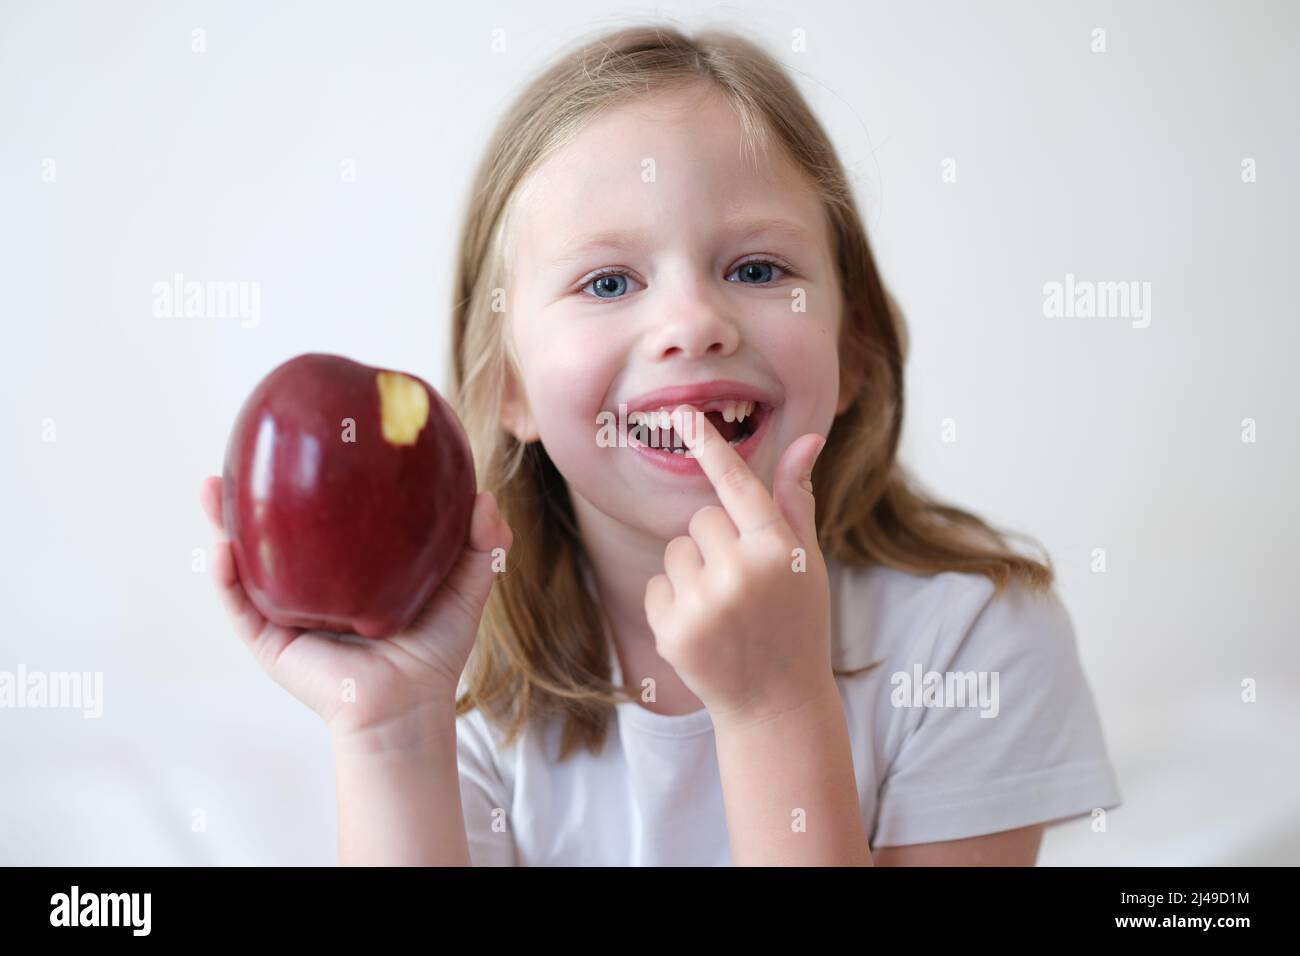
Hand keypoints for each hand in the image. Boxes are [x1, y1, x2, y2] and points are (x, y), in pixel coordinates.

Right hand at [199, 476, 511, 748]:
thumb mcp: (464, 588)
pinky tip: (223, 548)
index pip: (324, 513)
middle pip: (274, 528)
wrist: (407, 707)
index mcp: (348, 566)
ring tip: (210, 485)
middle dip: (251, 490)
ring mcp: (286, 609)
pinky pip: (239, 603)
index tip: (306, 436)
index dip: (312, 477)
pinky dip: (225, 577)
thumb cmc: (434, 652)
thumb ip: (482, 544)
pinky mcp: (269, 640)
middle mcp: (311, 582)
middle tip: (244, 449)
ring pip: (244, 559)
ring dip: (222, 522)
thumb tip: (485, 495)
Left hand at [643, 405, 833, 728]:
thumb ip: (795, 499)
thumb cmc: (796, 621)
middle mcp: (741, 575)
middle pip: (702, 519)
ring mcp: (704, 606)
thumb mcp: (806, 561)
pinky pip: (656, 586)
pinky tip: (703, 629)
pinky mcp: (672, 631)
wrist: (776, 702)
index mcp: (779, 552)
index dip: (712, 449)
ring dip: (693, 570)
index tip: (684, 416)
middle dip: (716, 541)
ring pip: (676, 551)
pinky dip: (673, 602)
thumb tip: (807, 438)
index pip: (739, 486)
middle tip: (743, 582)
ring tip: (724, 609)